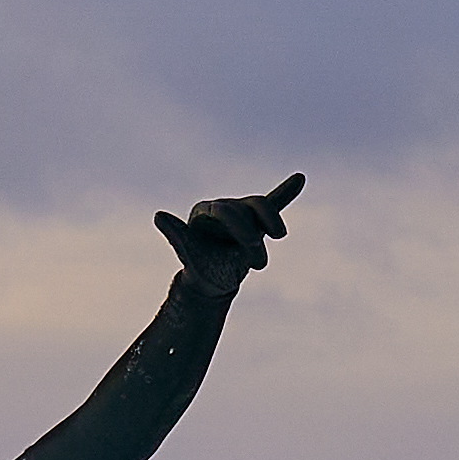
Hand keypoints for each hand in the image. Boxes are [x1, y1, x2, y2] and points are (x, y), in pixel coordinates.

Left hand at [154, 170, 303, 277]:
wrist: (214, 281)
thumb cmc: (200, 267)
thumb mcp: (189, 255)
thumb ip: (177, 236)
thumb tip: (158, 215)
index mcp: (205, 211)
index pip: (225, 209)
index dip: (239, 224)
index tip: (249, 244)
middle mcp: (224, 207)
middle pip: (246, 208)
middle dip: (253, 233)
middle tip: (258, 263)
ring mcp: (242, 213)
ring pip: (262, 210)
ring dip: (270, 228)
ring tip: (264, 261)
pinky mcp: (258, 221)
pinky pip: (273, 204)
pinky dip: (286, 193)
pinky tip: (300, 178)